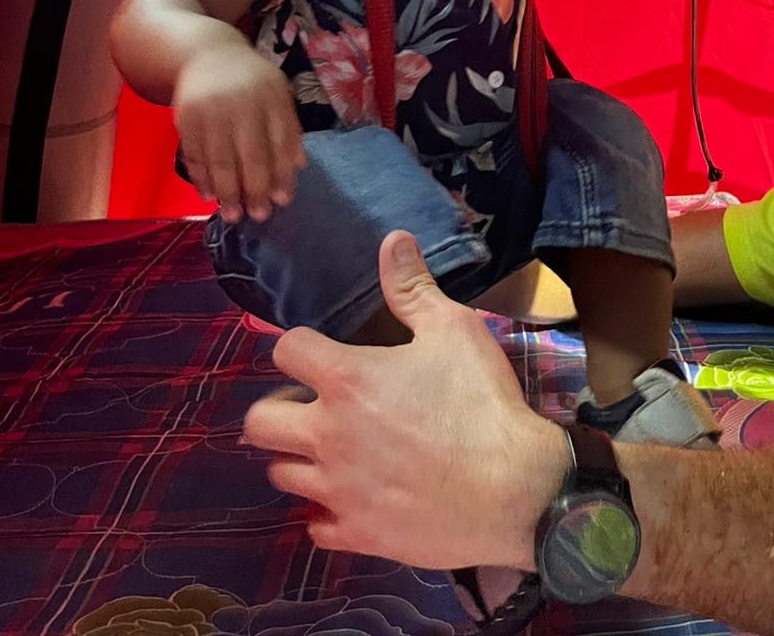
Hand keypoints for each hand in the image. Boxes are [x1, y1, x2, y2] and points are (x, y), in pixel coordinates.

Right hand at [173, 44, 304, 223]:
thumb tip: (297, 167)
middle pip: (252, 155)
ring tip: (233, 215)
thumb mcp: (275, 93)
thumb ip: (287, 127)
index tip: (283, 200)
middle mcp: (243, 102)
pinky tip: (208, 196)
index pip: (281, 141)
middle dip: (256, 190)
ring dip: (227, 192)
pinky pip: (194, 155)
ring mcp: (212, 109)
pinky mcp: (186, 117)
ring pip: (221, 160)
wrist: (206, 53)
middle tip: (260, 215)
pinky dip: (201, 178)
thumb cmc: (249, 81)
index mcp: (272, 96)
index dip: (282, 173)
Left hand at [243, 231, 569, 566]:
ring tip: (333, 449)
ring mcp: (337, 491)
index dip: (300, 346)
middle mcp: (327, 435)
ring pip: (280, 474)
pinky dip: (328, 510)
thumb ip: (412, 287)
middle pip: (258, 423)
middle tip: (313, 405)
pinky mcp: (356, 534)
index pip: (286, 350)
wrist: (515, 490)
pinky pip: (315, 525)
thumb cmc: (482, 402)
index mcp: (346, 380)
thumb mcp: (453, 329)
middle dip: (278, 408)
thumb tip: (392, 239)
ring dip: (299, 458)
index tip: (321, 351)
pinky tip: (356, 495)